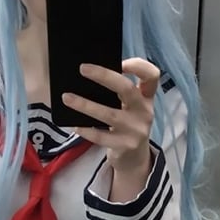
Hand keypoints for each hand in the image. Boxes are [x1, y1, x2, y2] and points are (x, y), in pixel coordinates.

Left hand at [62, 57, 158, 185]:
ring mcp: (136, 130)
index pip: (152, 75)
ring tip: (67, 97)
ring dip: (85, 105)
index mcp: (146, 97)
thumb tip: (91, 73)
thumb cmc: (127, 124)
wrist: (134, 158)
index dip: (137, 65)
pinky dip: (86, 130)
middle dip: (104, 76)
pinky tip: (74, 125)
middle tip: (82, 68)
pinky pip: (102, 136)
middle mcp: (144, 112)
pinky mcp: (125, 146)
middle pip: (127, 89)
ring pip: (109, 114)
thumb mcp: (131, 107)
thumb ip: (120, 92)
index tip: (119, 62)